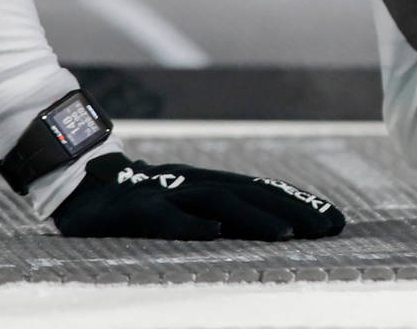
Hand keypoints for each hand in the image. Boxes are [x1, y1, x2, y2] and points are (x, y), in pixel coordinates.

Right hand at [51, 152, 345, 240]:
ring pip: (219, 203)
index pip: (265, 192)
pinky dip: (191, 224)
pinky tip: (215, 233)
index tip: (338, 221)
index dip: (302, 204)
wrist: (79, 183)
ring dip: (256, 218)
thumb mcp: (187, 203)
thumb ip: (222, 212)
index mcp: (210, 183)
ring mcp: (167, 193)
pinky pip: (166, 217)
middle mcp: (196, 183)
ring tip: (289, 234)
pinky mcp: (137, 209)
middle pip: (253, 194)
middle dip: (295, 211)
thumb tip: (270, 229)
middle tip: (331, 228)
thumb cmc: (140, 200)